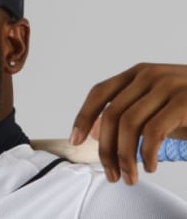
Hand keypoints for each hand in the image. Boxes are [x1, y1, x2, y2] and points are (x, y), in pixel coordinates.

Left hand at [70, 63, 186, 184]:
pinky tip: (150, 167)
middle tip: (110, 174)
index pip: (99, 93)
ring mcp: (167, 85)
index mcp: (137, 74)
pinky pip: (153, 131)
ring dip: (124, 157)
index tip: (75, 140)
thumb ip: (127, 113)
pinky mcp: (184, 101)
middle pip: (111, 114)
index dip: (83, 117)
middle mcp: (148, 75)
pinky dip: (146, 153)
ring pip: (128, 124)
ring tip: (129, 177)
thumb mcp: (154, 107)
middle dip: (105, 149)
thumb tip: (95, 132)